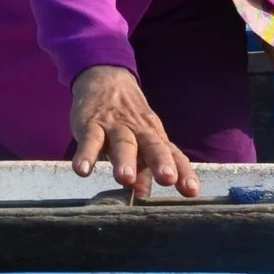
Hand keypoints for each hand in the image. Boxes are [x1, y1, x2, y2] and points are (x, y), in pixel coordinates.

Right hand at [69, 65, 198, 197]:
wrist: (104, 79)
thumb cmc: (127, 120)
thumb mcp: (139, 142)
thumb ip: (143, 170)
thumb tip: (145, 194)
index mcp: (154, 136)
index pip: (173, 154)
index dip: (183, 172)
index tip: (191, 191)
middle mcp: (138, 131)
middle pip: (152, 146)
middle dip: (160, 162)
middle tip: (167, 178)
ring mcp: (114, 127)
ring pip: (122, 143)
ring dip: (125, 161)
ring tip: (125, 180)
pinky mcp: (91, 125)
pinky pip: (89, 140)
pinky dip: (86, 155)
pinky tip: (82, 170)